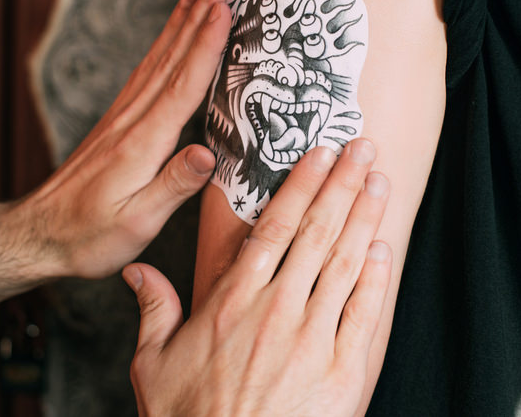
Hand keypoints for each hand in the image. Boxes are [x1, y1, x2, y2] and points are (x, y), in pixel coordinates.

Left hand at [17, 0, 231, 279]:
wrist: (38, 233)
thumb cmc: (89, 237)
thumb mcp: (135, 223)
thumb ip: (173, 186)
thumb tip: (207, 154)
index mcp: (142, 144)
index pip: (181, 86)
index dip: (205, 46)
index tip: (223, 10)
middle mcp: (131, 122)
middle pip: (170, 62)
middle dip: (197, 21)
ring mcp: (121, 119)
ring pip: (157, 62)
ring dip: (179, 26)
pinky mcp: (115, 123)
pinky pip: (144, 75)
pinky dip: (162, 48)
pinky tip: (170, 36)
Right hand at [124, 139, 391, 416]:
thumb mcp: (153, 366)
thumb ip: (153, 310)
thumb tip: (136, 272)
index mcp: (232, 302)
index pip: (274, 228)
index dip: (300, 185)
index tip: (319, 152)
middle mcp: (276, 311)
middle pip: (316, 232)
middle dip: (342, 184)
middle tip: (363, 146)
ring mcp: (312, 340)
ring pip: (344, 264)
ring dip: (365, 218)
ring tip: (380, 181)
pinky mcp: (343, 374)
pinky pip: (364, 316)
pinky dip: (376, 280)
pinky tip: (384, 250)